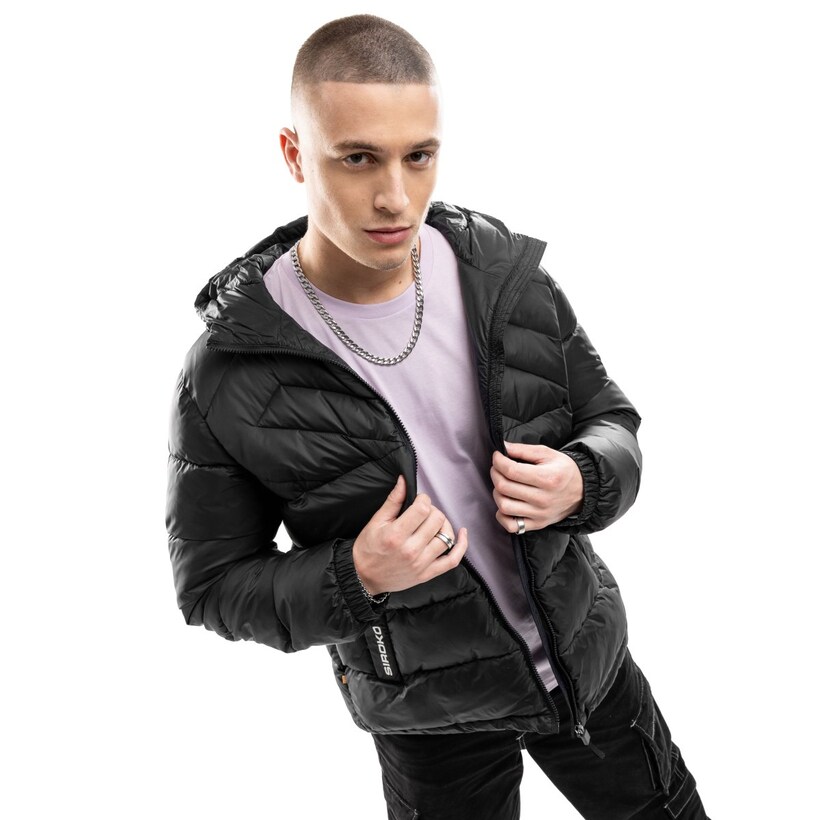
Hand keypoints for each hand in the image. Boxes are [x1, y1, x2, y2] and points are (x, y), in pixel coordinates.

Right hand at [352, 475, 467, 595]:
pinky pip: (453, 560)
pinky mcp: (427, 574)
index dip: (423, 499)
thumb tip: (404, 480)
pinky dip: (461, 546)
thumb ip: (393, 500)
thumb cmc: (368, 548)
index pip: (422, 509)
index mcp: (396, 535)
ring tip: (433, 523)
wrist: (364, 577)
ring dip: (443, 524)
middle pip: (437, 520)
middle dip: (432, 510)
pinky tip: (462, 533)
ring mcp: (421, 564)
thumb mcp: (376, 521)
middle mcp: (411, 550)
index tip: (418, 500)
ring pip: (446, 536)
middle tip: (422, 512)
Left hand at [490, 441, 582, 532]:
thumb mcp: (547, 454)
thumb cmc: (563, 470)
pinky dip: (502, 515)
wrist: (583, 491)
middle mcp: (543, 499)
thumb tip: (503, 448)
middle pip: (504, 487)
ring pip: (504, 506)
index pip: (511, 471)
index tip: (497, 456)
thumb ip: (523, 450)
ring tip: (503, 484)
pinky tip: (507, 503)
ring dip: (497, 493)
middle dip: (495, 474)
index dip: (498, 461)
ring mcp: (540, 514)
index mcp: (547, 478)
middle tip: (498, 468)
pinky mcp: (537, 524)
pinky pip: (511, 525)